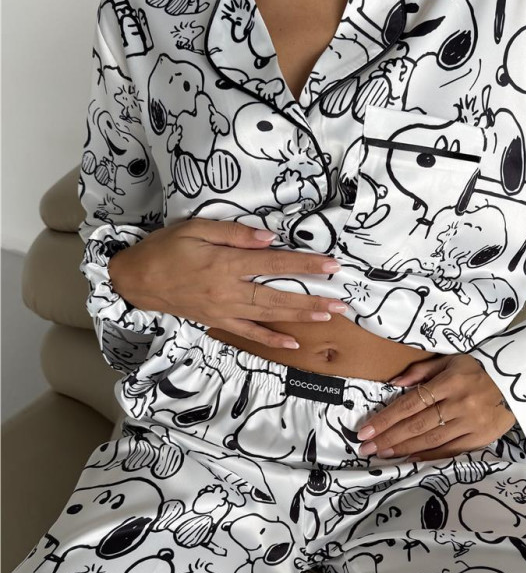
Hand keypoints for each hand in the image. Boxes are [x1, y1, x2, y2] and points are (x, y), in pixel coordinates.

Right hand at [108, 218, 346, 349]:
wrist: (136, 280)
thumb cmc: (165, 248)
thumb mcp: (195, 228)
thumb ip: (234, 233)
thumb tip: (269, 238)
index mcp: (224, 263)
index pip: (274, 263)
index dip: (304, 264)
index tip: (331, 265)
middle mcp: (228, 290)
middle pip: (277, 295)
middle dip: (312, 299)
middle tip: (341, 302)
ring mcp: (223, 309)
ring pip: (269, 315)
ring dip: (300, 317)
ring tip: (328, 317)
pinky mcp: (217, 321)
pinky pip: (249, 333)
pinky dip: (271, 339)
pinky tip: (293, 344)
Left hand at [356, 353, 517, 459]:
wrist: (517, 385)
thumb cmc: (478, 371)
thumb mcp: (451, 361)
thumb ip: (421, 370)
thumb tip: (393, 382)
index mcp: (449, 382)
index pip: (410, 403)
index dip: (386, 418)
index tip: (365, 430)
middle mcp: (459, 404)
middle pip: (417, 425)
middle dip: (388, 437)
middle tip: (365, 447)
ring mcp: (470, 424)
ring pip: (430, 440)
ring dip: (403, 448)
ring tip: (382, 453)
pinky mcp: (480, 439)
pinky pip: (449, 450)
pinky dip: (428, 456)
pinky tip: (409, 459)